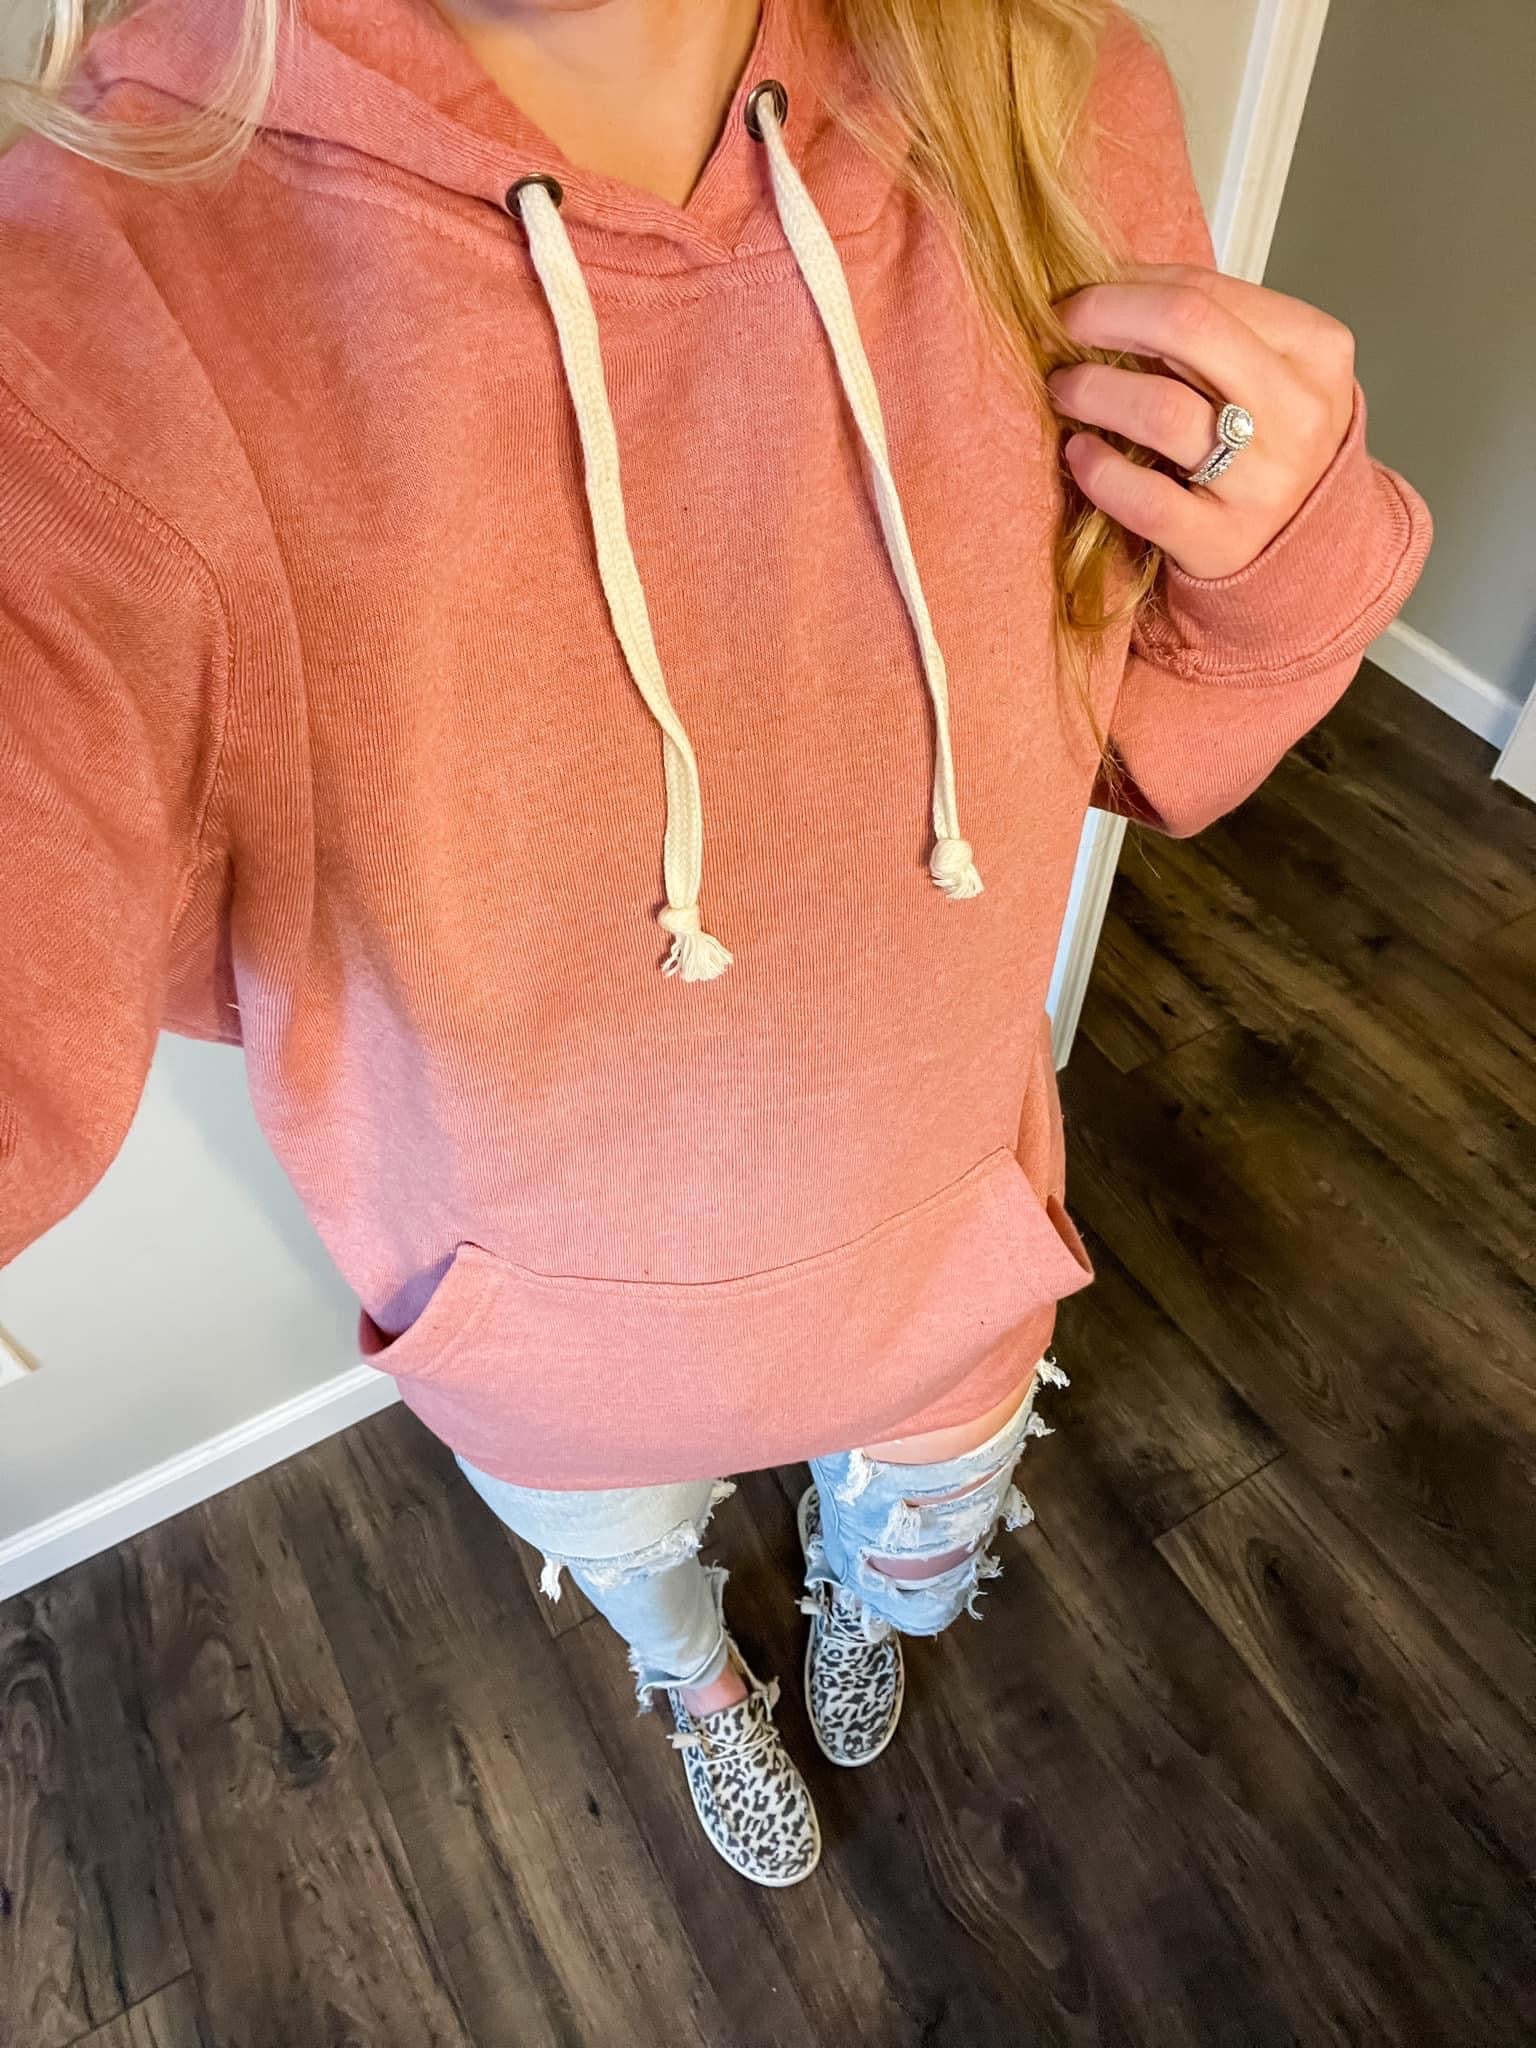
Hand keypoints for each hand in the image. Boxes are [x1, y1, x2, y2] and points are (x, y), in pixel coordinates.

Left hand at [1047, 263, 1356, 579]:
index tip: (1082, 293)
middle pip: (1186, 328)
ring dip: (1094, 390)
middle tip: (1062, 326)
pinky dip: (1098, 470)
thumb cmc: (1272, 444)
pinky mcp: (1223, 541)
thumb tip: (1109, 282)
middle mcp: (1298, 412)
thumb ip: (1210, 328)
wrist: (1310, 547)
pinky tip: (1079, 454)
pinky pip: (1144, 497)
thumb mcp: (1270, 371)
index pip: (1207, 292)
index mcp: (1316, 349)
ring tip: (1065, 390)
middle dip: (1106, 315)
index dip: (1129, 284)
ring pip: (1161, 410)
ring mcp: (1264, 481)